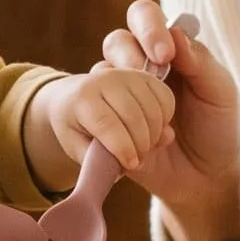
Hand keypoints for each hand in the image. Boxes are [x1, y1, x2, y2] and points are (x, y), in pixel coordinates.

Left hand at [43, 68, 176, 174]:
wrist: (73, 95)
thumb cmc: (75, 127)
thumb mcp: (76, 147)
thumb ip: (99, 161)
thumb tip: (135, 163)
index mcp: (83, 98)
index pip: (107, 125)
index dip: (123, 149)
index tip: (130, 165)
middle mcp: (105, 80)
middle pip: (133, 118)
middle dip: (140, 146)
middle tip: (137, 161)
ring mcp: (126, 75)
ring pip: (152, 110)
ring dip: (154, 136)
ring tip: (143, 149)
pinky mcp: (144, 75)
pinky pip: (166, 98)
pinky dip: (166, 119)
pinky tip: (154, 131)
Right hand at [98, 0, 239, 236]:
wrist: (205, 180)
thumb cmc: (216, 130)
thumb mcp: (221, 94)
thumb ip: (201, 62)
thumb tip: (175, 34)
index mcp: (166, 50)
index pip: (144, 16)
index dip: (148, 28)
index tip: (164, 54)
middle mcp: (137, 67)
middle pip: (116, 41)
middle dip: (131, 59)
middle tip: (151, 79)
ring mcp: (116, 96)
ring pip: (101, 76)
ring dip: (130, 102)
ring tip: (159, 132)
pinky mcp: (104, 126)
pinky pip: (94, 118)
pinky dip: (116, 132)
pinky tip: (140, 150)